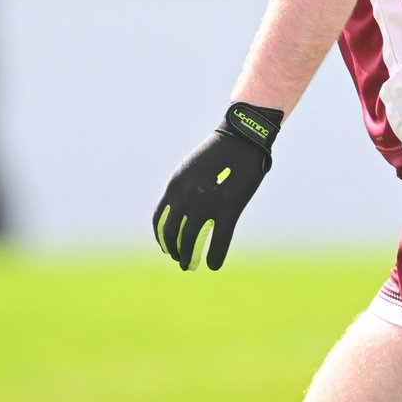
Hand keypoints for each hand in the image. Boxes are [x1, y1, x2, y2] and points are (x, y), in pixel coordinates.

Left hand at [152, 102, 282, 270]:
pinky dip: (215, 257)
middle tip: (179, 259)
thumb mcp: (192, 166)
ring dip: (188, 258)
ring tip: (190, 264)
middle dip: (173, 251)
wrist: (243, 136)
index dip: (161, 237)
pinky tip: (213, 265)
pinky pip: (219, 242)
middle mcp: (186, 197)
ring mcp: (207, 204)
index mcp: (175, 185)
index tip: (165, 246)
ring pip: (191, 241)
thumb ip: (184, 188)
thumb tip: (181, 212)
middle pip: (172, 234)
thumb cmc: (220, 151)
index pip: (159, 219)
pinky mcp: (229, 208)